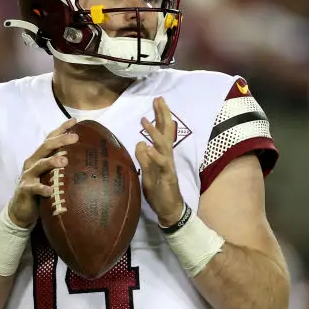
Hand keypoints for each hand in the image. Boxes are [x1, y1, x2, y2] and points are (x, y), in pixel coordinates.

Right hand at [8, 118, 78, 228]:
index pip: (50, 139)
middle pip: (46, 147)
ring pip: (40, 165)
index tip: (75, 121)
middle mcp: (33, 162)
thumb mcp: (50, 174)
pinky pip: (34, 188)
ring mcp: (28, 175)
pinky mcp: (25, 190)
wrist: (21, 209)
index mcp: (39, 156)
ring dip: (51, 161)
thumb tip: (84, 158)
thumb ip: (61, 165)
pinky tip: (50, 190)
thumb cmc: (40, 188)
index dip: (61, 129)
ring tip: (64, 161)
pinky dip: (42, 189)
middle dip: (60, 140)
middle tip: (75, 138)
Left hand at [136, 97, 184, 226]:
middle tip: (158, 99)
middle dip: (162, 115)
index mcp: (163, 154)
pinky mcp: (167, 176)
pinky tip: (147, 147)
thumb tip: (139, 143)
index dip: (160, 116)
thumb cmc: (158, 190)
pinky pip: (161, 164)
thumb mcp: (147, 172)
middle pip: (166, 132)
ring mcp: (168, 165)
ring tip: (145, 120)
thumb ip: (144, 158)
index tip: (157, 101)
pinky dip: (154, 155)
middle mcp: (167, 156)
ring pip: (163, 145)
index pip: (163, 131)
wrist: (169, 209)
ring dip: (154, 132)